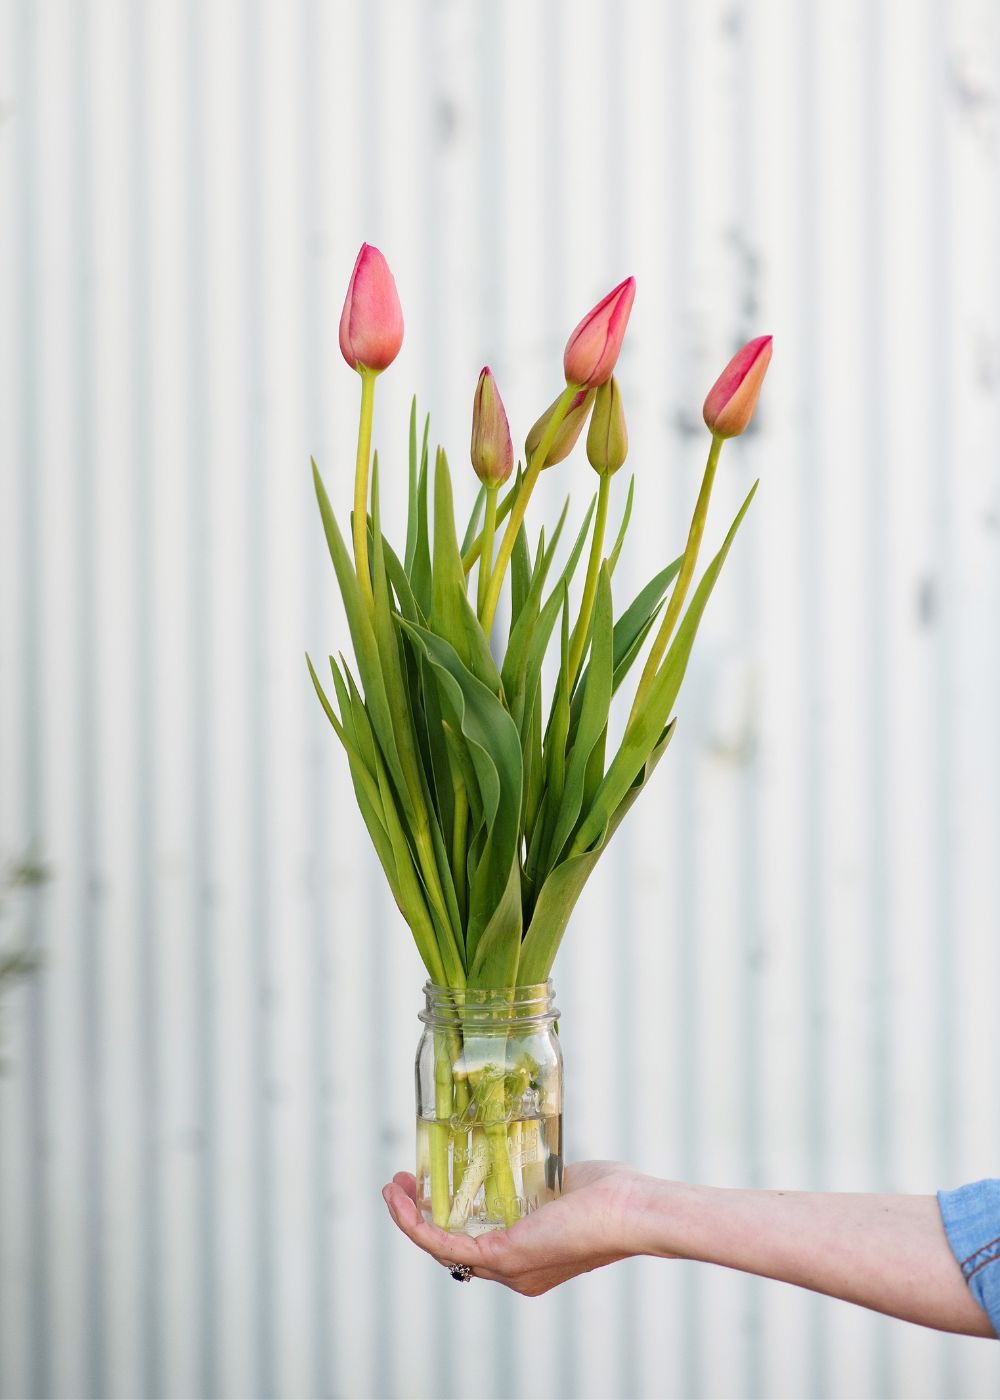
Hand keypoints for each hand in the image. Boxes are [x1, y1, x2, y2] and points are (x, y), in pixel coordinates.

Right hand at [382, 1160, 655, 1295]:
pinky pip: (447, 1244)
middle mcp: (514, 1272)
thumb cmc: (612, 1197)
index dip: (444, 1216)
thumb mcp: (562, 1185)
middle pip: (449, 1248)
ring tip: (392, 1187)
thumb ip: (539, 1180)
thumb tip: (522, 1159)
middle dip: (419, 1215)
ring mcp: (508, 1269)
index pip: (474, 1242)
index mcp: (529, 1257)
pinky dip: (418, 1224)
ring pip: (441, 1248)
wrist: (632, 1211)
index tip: (426, 1184)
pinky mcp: (504, 1256)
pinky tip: (402, 1201)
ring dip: (409, 1218)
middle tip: (401, 1184)